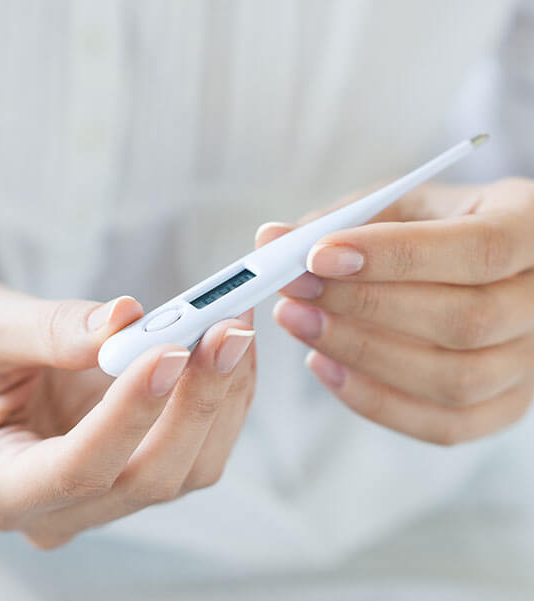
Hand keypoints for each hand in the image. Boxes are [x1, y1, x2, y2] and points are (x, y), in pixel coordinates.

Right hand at [0, 278, 254, 547]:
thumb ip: (50, 330)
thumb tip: (126, 319)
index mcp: (0, 486)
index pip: (78, 470)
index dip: (130, 413)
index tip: (170, 350)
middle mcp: (63, 506)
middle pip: (150, 476)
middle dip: (197, 400)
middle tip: (227, 329)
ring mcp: (110, 490)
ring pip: (190, 466)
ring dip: (223, 394)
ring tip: (234, 325)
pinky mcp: (143, 463)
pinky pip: (201, 443)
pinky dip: (226, 394)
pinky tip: (230, 346)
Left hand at [256, 178, 533, 444]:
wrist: (472, 266)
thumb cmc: (432, 229)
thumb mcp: (398, 206)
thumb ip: (340, 221)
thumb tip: (269, 240)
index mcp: (532, 227)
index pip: (478, 250)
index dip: (396, 257)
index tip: (317, 255)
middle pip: (467, 321)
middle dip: (365, 308)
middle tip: (292, 291)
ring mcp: (531, 362)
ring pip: (455, 380)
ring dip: (361, 354)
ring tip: (298, 322)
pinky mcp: (505, 405)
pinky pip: (444, 424)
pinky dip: (375, 401)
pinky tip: (323, 365)